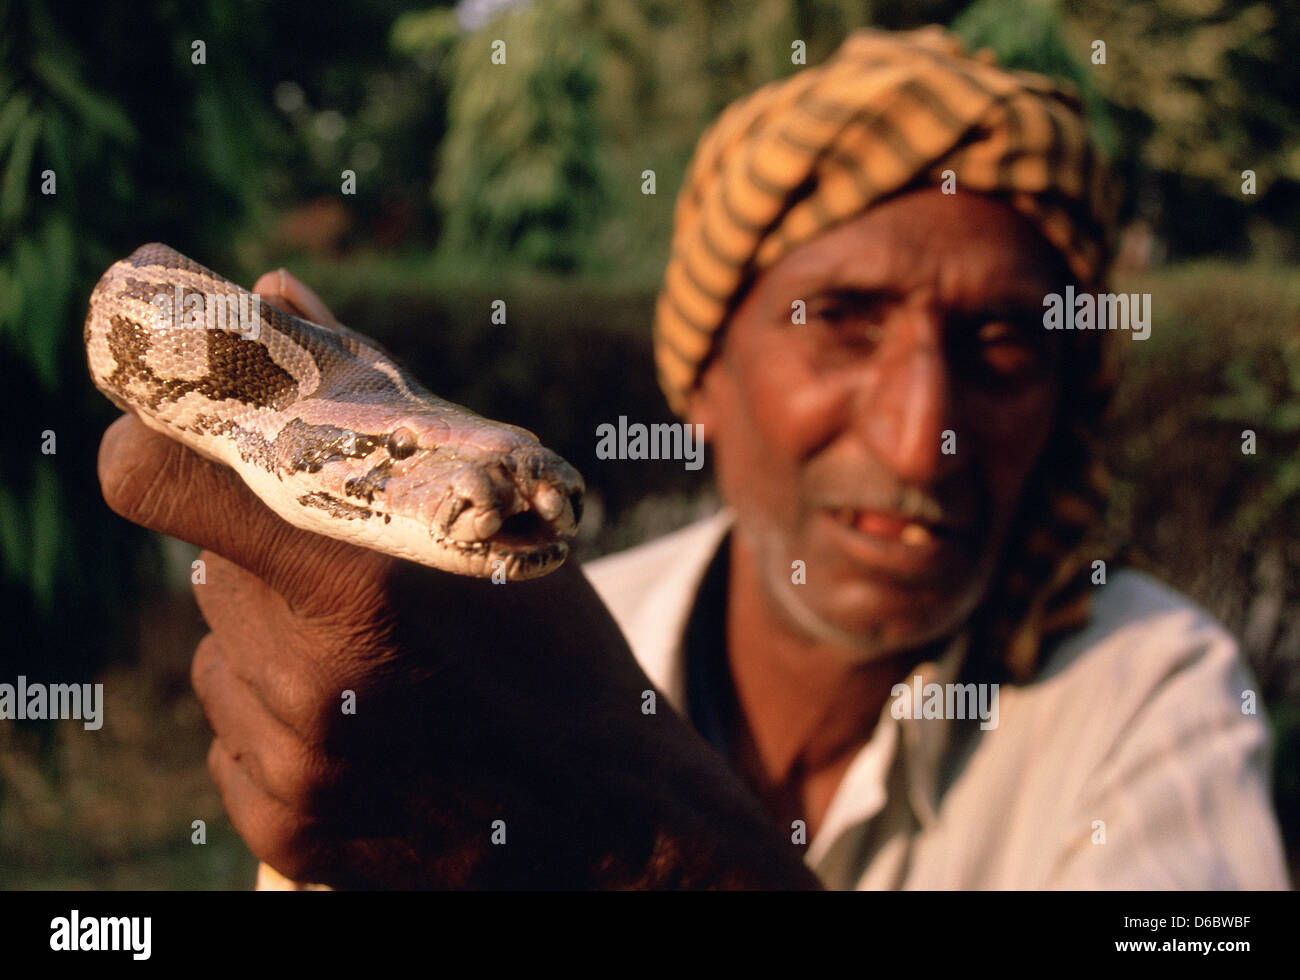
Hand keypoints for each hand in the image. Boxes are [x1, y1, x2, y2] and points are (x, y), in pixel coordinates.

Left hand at [96, 270, 820, 888]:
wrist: (610, 813)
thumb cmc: (558, 647)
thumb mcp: (493, 513)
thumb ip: (372, 399)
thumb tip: (275, 288)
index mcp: (361, 578)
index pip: (157, 483)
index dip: (150, 449)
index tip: (173, 444)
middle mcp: (311, 676)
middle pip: (209, 576)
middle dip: (268, 565)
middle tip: (361, 584)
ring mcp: (295, 764)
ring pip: (222, 657)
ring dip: (275, 646)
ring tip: (383, 667)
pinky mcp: (286, 832)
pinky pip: (233, 740)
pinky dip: (282, 724)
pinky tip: (372, 729)